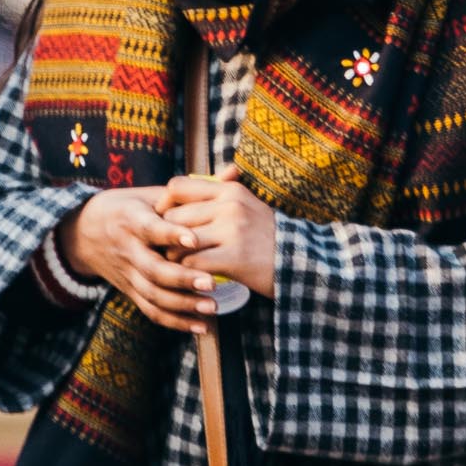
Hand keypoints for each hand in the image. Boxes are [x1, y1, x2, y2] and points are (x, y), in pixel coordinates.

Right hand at [59, 187, 218, 333]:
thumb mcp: (151, 193)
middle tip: (211, 282)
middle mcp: (128, 249)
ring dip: (183, 304)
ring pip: (154, 294)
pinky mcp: (131, 292)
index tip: (194, 239)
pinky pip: (152, 311)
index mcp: (132, 219)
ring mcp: (128, 274)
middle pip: (153, 269)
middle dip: (182, 278)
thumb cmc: (130, 208)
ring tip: (212, 307)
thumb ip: (192, 190)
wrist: (84, 232)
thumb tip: (234, 172)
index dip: (170, 235)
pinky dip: (176, 322)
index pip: (150, 229)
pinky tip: (201, 327)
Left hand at [163, 164, 278, 300]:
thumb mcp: (246, 205)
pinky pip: (193, 263)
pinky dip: (188, 273)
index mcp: (229, 190)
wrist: (302, 261)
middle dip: (166, 237)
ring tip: (180, 266)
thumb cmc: (266, 237)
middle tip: (169, 251)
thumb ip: (216, 195)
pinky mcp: (235, 257)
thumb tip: (179, 188)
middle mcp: (230, 205)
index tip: (163, 222)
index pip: (178, 187)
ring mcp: (233, 230)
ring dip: (175, 257)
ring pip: (180, 241)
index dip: (163, 205)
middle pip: (174, 217)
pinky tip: (193, 278)